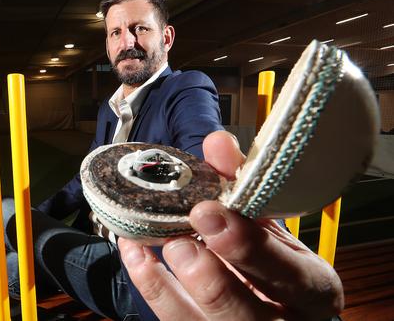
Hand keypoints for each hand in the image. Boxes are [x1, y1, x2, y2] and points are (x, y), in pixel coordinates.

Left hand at [118, 130, 343, 319]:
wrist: (276, 303)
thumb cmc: (275, 260)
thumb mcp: (271, 227)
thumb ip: (245, 190)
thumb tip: (217, 145)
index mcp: (312, 290)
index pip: (288, 274)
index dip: (247, 245)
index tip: (209, 210)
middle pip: (243, 312)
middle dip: (206, 272)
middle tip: (177, 237)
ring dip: (172, 282)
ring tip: (155, 243)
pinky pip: (172, 317)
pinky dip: (149, 283)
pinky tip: (135, 252)